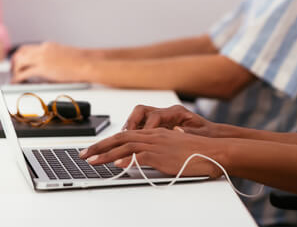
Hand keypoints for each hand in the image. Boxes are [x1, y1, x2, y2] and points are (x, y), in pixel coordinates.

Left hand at [11, 42, 87, 82]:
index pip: (27, 48)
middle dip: (14, 62)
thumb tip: (47, 69)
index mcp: (48, 45)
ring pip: (19, 61)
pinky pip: (24, 73)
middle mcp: (43, 49)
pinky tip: (16, 82)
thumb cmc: (81, 61)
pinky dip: (17, 78)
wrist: (87, 63)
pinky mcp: (43, 68)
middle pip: (20, 52)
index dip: (20, 56)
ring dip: (14, 70)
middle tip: (13, 71)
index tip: (18, 62)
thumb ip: (52, 58)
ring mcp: (42, 58)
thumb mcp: (64, 55)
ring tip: (14, 78)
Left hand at [81, 128, 223, 177]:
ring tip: (92, 161)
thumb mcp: (171, 150)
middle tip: (83, 154)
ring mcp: (157, 144)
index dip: (106, 142)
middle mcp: (153, 135)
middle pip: (120, 138)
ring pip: (125, 145)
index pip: (125, 135)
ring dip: (106, 154)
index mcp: (155, 132)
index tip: (93, 150)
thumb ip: (154, 152)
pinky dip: (127, 159)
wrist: (213, 151)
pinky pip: (141, 155)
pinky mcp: (162, 154)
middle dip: (99, 146)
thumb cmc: (196, 153)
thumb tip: (135, 160)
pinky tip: (117, 164)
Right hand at [124, 104, 218, 136]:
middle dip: (131, 123)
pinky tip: (129, 145)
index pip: (155, 116)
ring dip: (129, 129)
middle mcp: (167, 113)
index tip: (142, 139)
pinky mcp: (159, 127)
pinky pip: (141, 127)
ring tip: (122, 141)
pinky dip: (134, 134)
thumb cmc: (208, 135)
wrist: (213, 136)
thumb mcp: (201, 134)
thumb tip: (178, 131)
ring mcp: (162, 119)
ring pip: (139, 118)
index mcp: (177, 113)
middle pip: (141, 111)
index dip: (147, 127)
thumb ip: (189, 133)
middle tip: (124, 137)